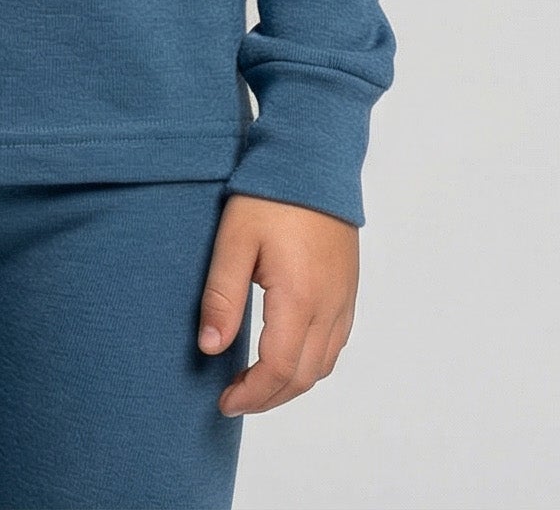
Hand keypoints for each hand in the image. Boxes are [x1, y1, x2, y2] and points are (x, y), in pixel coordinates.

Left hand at [196, 193, 358, 414]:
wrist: (313, 158)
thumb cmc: (270, 195)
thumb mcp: (234, 240)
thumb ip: (222, 296)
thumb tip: (211, 348)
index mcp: (300, 299)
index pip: (279, 370)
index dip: (251, 395)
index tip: (224, 402)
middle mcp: (330, 306)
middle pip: (304, 377)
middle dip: (269, 397)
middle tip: (234, 398)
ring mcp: (344, 298)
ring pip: (324, 364)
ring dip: (291, 383)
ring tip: (256, 382)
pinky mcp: (348, 287)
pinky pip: (335, 342)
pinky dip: (311, 362)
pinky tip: (288, 353)